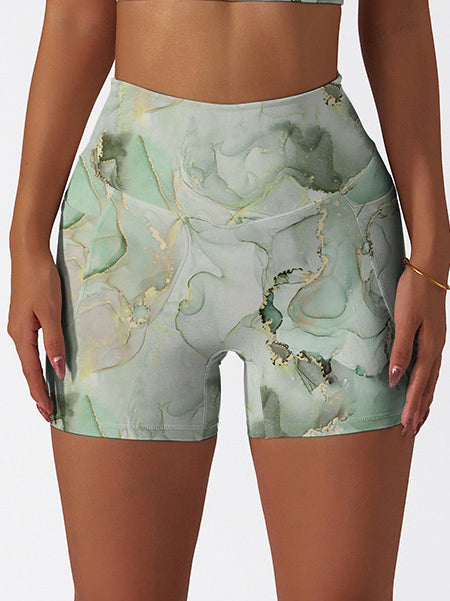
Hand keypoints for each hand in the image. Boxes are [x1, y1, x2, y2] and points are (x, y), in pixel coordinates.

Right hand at [7, 251, 64, 421]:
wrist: (29, 255)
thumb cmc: (40, 280)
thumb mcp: (51, 312)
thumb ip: (55, 341)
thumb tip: (58, 370)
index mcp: (21, 335)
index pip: (32, 372)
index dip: (40, 393)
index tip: (48, 412)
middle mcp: (17, 334)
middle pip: (28, 370)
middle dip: (37, 392)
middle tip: (49, 413)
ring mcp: (19, 327)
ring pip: (28, 360)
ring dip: (37, 380)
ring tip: (46, 397)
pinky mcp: (24, 320)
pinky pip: (30, 349)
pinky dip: (37, 364)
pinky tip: (44, 367)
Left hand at [388, 264, 446, 436]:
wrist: (428, 270)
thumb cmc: (414, 293)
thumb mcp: (405, 321)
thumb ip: (400, 350)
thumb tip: (394, 379)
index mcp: (429, 348)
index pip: (418, 385)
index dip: (411, 406)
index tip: (405, 426)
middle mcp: (435, 350)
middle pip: (427, 388)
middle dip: (419, 411)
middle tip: (411, 432)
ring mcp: (436, 344)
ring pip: (431, 380)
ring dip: (424, 400)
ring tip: (419, 418)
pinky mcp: (433, 337)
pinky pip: (431, 369)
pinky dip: (427, 384)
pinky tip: (423, 387)